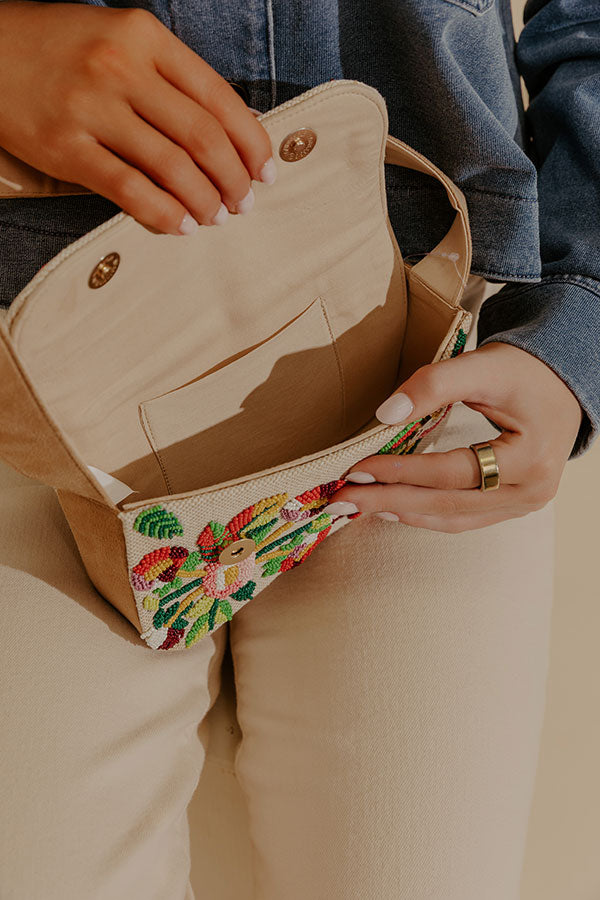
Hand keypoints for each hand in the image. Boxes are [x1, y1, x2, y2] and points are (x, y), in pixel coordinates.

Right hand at [0, 1, 275, 233]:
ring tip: (216, 217)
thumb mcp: (119, 41)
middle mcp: (121, 68)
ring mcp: (91, 108)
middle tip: (244, 203)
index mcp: (144, 37)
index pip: (219, 98)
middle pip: (202, 136)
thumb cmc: (59, 49)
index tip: (265, 171)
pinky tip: (181, 226)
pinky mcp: (65, 147)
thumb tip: (225, 133)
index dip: (251, 142)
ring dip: (205, 200)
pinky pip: (128, 189)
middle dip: (234, 178)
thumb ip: (169, 80)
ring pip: (171, 166)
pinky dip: (163, 213)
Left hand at [323, 342, 583, 532]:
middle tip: (341, 499)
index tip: (357, 467)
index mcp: (531, 458)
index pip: (454, 471)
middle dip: (390, 500)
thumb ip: (434, 384)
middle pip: (449, 503)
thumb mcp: (481, 366)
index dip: (402, 471)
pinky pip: (463, 518)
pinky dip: (425, 514)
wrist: (561, 381)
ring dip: (403, 513)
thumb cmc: (522, 371)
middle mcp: (533, 491)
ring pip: (454, 519)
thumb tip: (383, 416)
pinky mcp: (513, 506)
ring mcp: (525, 504)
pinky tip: (391, 508)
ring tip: (359, 505)